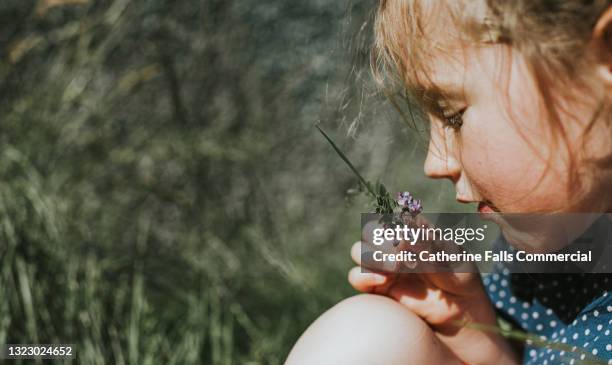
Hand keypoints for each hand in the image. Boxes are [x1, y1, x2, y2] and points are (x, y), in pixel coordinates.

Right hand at [348, 218, 485, 325]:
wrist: (461, 311)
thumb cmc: (461, 277)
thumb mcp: (454, 258)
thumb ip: (432, 246)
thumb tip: (409, 233)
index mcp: (411, 230)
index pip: (392, 217)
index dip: (395, 224)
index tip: (410, 236)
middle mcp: (393, 244)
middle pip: (369, 230)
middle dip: (380, 239)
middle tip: (400, 252)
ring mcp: (383, 265)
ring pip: (359, 251)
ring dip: (372, 256)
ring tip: (396, 267)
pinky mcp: (378, 287)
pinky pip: (356, 277)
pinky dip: (363, 276)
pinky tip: (382, 280)